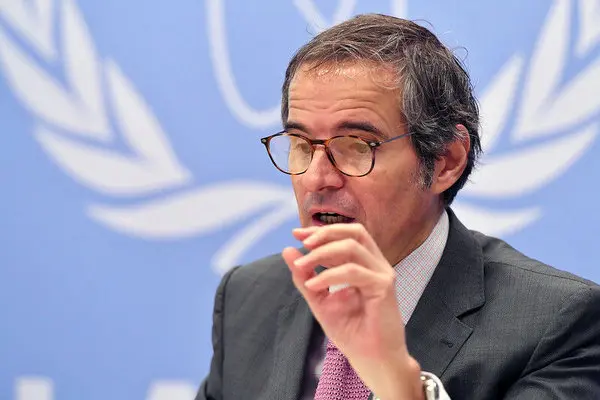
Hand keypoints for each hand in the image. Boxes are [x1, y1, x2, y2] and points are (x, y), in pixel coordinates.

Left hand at [282, 223, 423, 399]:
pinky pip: (353, 271)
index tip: (296, 234)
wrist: (371, 360)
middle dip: (325, 233)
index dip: (321, 231)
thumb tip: (287, 250)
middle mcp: (376, 264)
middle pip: (354, 232)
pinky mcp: (384, 286)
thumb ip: (304, 277)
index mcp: (364, 264)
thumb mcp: (319, 300)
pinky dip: (329, 275)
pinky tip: (313, 285)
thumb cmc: (351, 332)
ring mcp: (382, 273)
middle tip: (302, 242)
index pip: (345, 236)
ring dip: (322, 253)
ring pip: (352, 246)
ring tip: (301, 266)